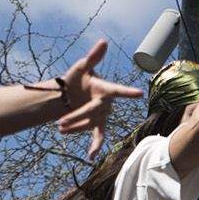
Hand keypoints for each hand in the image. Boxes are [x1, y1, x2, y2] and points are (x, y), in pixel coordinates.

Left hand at [56, 39, 144, 159]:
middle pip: (93, 112)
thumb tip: (103, 41)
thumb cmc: (79, 78)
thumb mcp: (82, 67)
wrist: (70, 93)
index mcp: (105, 89)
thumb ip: (93, 57)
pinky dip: (94, 146)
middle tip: (61, 122)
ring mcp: (103, 116)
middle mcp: (107, 104)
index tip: (139, 94)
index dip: (128, 92)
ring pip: (90, 124)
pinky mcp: (97, 124)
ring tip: (59, 128)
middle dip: (77, 117)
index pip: (118, 90)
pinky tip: (90, 157)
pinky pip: (98, 136)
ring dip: (75, 127)